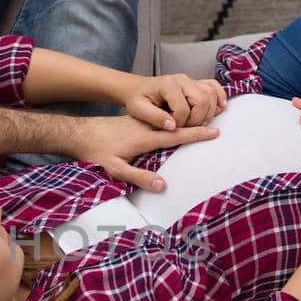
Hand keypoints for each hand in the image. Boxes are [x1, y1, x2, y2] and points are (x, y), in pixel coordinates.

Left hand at [71, 113, 218, 191]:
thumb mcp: (115, 169)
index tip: (215, 132)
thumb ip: (139, 177)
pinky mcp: (137, 119)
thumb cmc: (96, 152)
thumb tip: (163, 186)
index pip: (177, 135)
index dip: (197, 134)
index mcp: (145, 137)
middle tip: (222, 121)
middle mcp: (147, 125)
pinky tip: (182, 116)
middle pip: (179, 123)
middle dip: (200, 121)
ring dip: (189, 115)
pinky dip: (175, 115)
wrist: (79, 132)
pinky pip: (162, 116)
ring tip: (210, 115)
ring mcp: (142, 121)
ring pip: (171, 117)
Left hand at [124, 73, 226, 129]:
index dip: (180, 123)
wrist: (138, 88)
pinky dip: (219, 98)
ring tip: (196, 122)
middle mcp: (182, 79)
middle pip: (203, 100)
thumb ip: (154, 117)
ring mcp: (191, 80)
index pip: (183, 108)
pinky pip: (214, 87)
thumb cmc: (137, 99)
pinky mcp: (196, 83)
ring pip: (211, 94)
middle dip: (197, 119)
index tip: (171, 127)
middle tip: (186, 127)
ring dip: (208, 112)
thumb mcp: (139, 109)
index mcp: (168, 84)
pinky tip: (218, 109)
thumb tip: (173, 126)